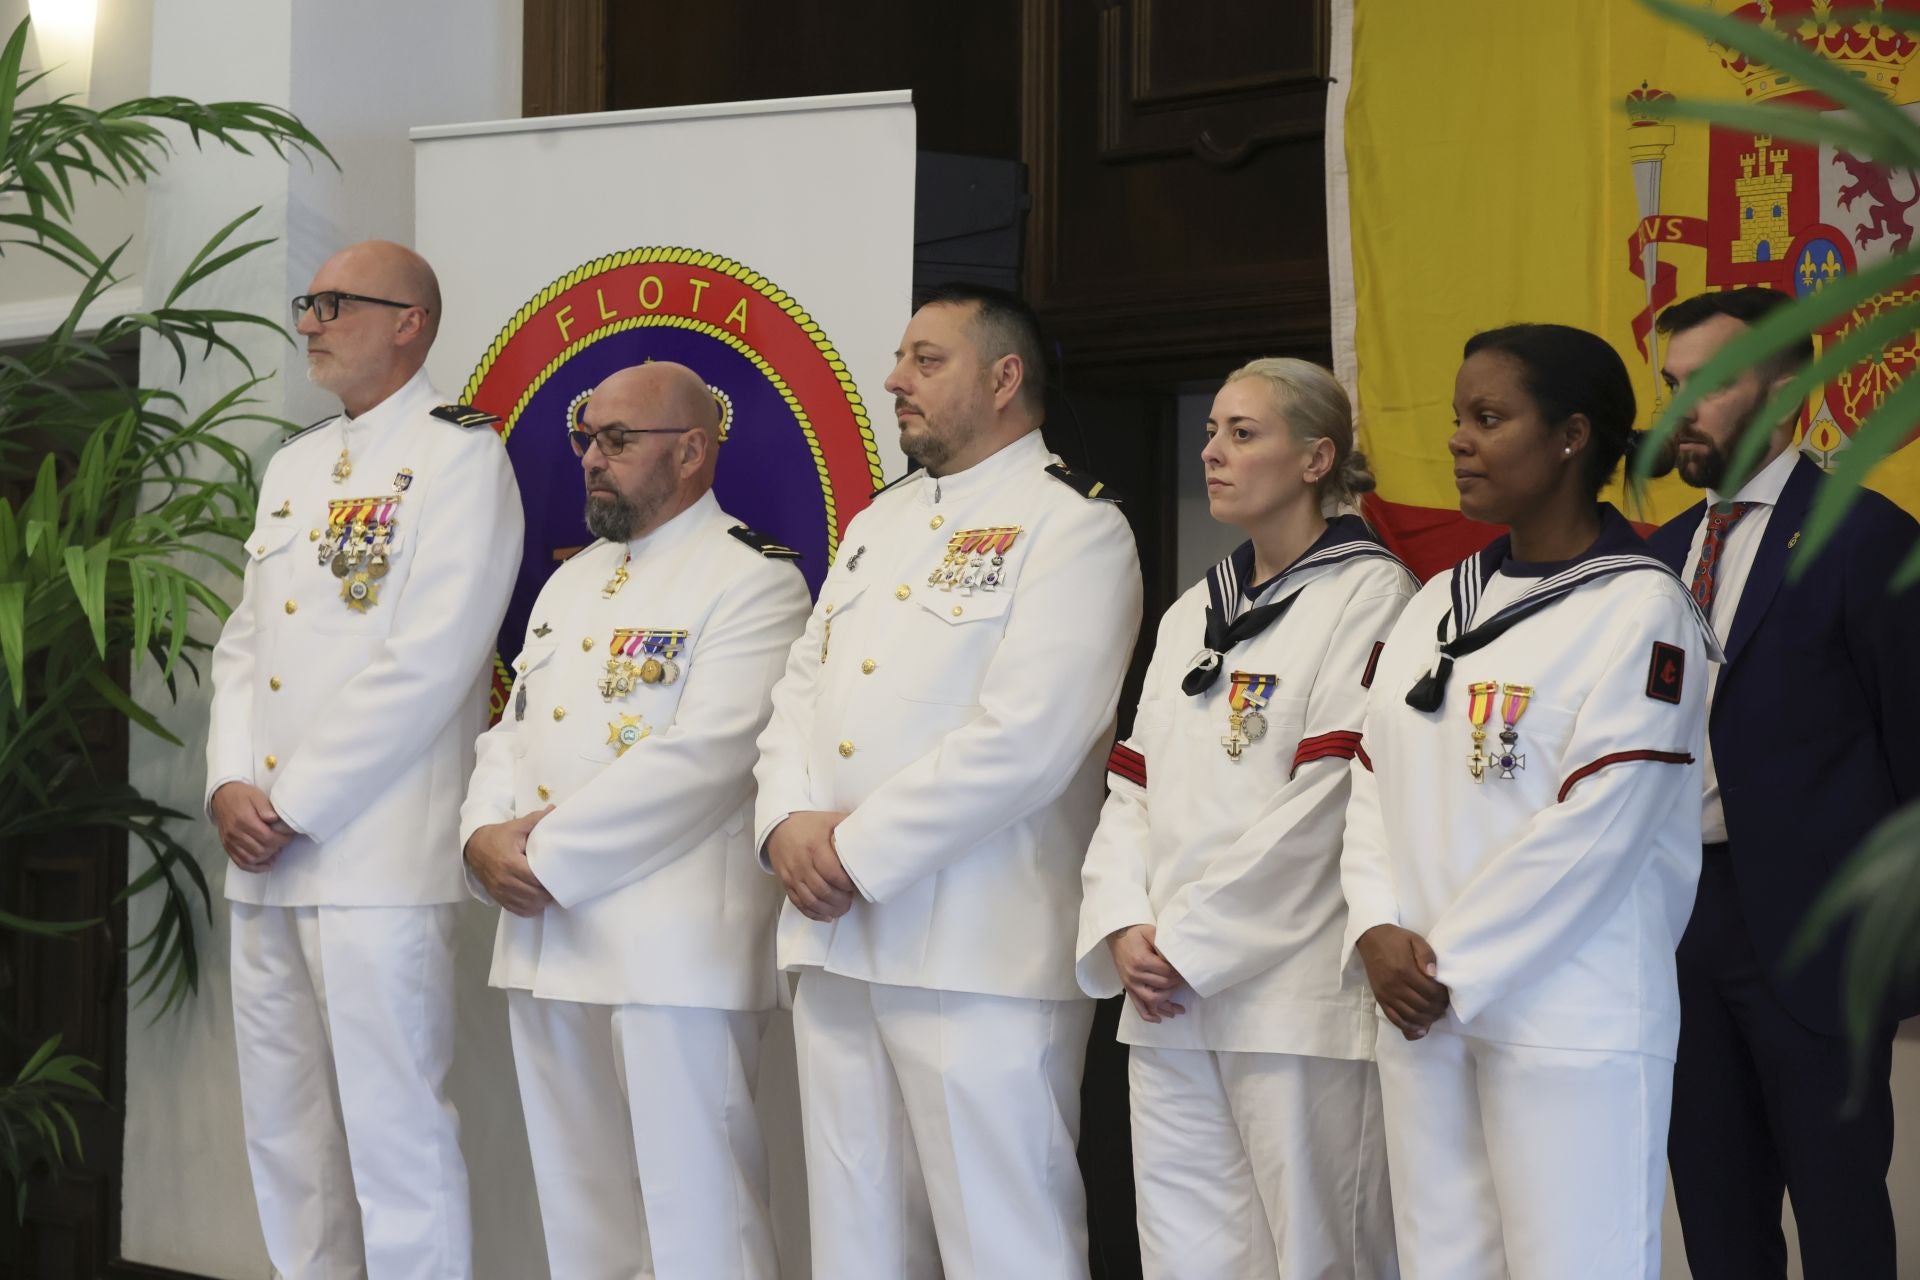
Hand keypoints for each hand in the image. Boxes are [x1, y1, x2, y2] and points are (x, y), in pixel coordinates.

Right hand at [211, 781, 292, 871]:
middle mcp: (235, 833)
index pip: (267, 837)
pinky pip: (240, 862)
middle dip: (277, 848)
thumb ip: (265, 808)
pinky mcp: (227, 846)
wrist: (222, 796)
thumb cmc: (242, 795)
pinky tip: (266, 864)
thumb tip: (274, 819)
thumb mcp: (256, 795)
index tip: (289, 835)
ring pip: (252, 858)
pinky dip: (254, 867)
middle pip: (261, 849)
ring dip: (267, 857)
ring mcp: (230, 842)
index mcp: (244, 820)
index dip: (282, 839)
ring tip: (277, 850)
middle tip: (284, 842)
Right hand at [464, 806, 555, 916]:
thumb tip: (554, 809)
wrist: (474, 847)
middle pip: (535, 895)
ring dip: (541, 901)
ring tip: (547, 890)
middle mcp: (505, 881)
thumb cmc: (498, 836)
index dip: (550, 879)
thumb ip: (536, 819)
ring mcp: (500, 892)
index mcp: (510, 863)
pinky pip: (518, 910)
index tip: (560, 874)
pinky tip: (536, 899)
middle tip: (557, 883)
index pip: (536, 879)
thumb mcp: (516, 826)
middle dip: (548, 891)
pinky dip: (530, 907)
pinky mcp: (498, 898)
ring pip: (528, 905)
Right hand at [768, 811, 855, 921]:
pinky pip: (799, 903)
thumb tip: (870, 836)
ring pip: (811, 900)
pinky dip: (813, 913)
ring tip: (842, 909)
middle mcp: (802, 864)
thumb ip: (849, 827)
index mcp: (815, 847)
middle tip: (850, 900)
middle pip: (822, 890)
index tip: (854, 886)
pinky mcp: (786, 884)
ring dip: (829, 909)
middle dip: (840, 900)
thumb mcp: (831, 820)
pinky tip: (827, 916)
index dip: (845, 884)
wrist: (778, 829)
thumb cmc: (810, 825)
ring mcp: (792, 875)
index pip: (831, 872)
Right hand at [1107, 924, 1185, 1022]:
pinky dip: (1148, 1015)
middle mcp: (1135, 975)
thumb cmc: (1135, 934)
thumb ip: (1163, 945)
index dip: (1179, 973)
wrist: (1117, 936)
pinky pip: (1138, 1006)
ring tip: (1180, 1010)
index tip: (1186, 972)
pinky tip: (1159, 1019)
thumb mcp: (1151, 932)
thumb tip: (1178, 960)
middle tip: (1185, 983)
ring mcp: (1131, 984)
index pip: (1166, 973)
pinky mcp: (1128, 989)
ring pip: (1152, 1001)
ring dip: (1167, 1007)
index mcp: (1142, 960)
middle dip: (1176, 986)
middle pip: (1162, 987)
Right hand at [1355, 924, 1449, 1039]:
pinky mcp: (1380, 998)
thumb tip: (1433, 975)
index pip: (1430, 992)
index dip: (1442, 997)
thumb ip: (1426, 956)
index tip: (1447, 995)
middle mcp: (1395, 985)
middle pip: (1422, 1006)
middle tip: (1443, 1007)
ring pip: (1410, 1015)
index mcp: (1405, 970)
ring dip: (1426, 1020)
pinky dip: (1408, 1026)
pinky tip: (1419, 1029)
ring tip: (1434, 1016)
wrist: (1371, 938)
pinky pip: (1394, 1018)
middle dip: (1437, 1009)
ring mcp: (1386, 994)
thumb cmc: (1396, 939)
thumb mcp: (1415, 940)